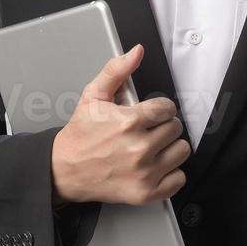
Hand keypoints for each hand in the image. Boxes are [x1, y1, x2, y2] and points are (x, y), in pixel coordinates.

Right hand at [50, 43, 189, 206]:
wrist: (65, 170)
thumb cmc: (80, 135)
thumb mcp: (93, 96)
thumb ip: (116, 70)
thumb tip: (135, 53)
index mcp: (129, 122)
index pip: (167, 108)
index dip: (160, 108)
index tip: (151, 113)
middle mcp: (139, 148)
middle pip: (176, 128)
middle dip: (163, 126)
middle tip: (148, 130)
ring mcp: (144, 172)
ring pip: (181, 151)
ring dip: (170, 148)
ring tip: (153, 146)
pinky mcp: (146, 192)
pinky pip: (179, 179)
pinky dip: (171, 173)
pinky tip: (156, 165)